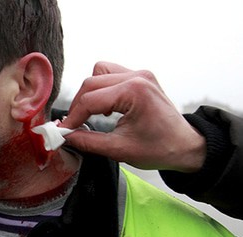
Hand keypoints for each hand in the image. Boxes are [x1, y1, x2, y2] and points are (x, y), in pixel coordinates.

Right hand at [60, 62, 205, 171]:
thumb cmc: (160, 149)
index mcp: (134, 91)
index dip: (72, 117)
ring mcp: (140, 74)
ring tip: (88, 113)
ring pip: (99, 73)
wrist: (186, 146)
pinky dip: (101, 88)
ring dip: (89, 92)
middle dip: (78, 106)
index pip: (90, 100)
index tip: (63, 132)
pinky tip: (104, 106)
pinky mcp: (140, 77)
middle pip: (91, 83)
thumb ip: (87, 141)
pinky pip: (110, 74)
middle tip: (72, 126)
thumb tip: (64, 136)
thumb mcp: (118, 150)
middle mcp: (137, 76)